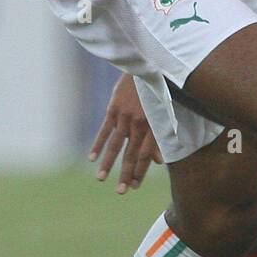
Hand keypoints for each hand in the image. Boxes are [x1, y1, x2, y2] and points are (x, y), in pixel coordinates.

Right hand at [89, 74, 162, 193]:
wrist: (146, 65)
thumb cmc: (158, 92)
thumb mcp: (163, 113)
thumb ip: (160, 138)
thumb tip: (159, 162)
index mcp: (154, 125)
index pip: (146, 154)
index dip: (141, 171)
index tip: (135, 186)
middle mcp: (139, 123)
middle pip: (131, 153)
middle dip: (126, 174)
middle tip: (121, 191)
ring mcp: (125, 116)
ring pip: (115, 145)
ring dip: (108, 163)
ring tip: (102, 179)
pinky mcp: (113, 108)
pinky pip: (104, 130)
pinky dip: (98, 144)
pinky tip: (92, 158)